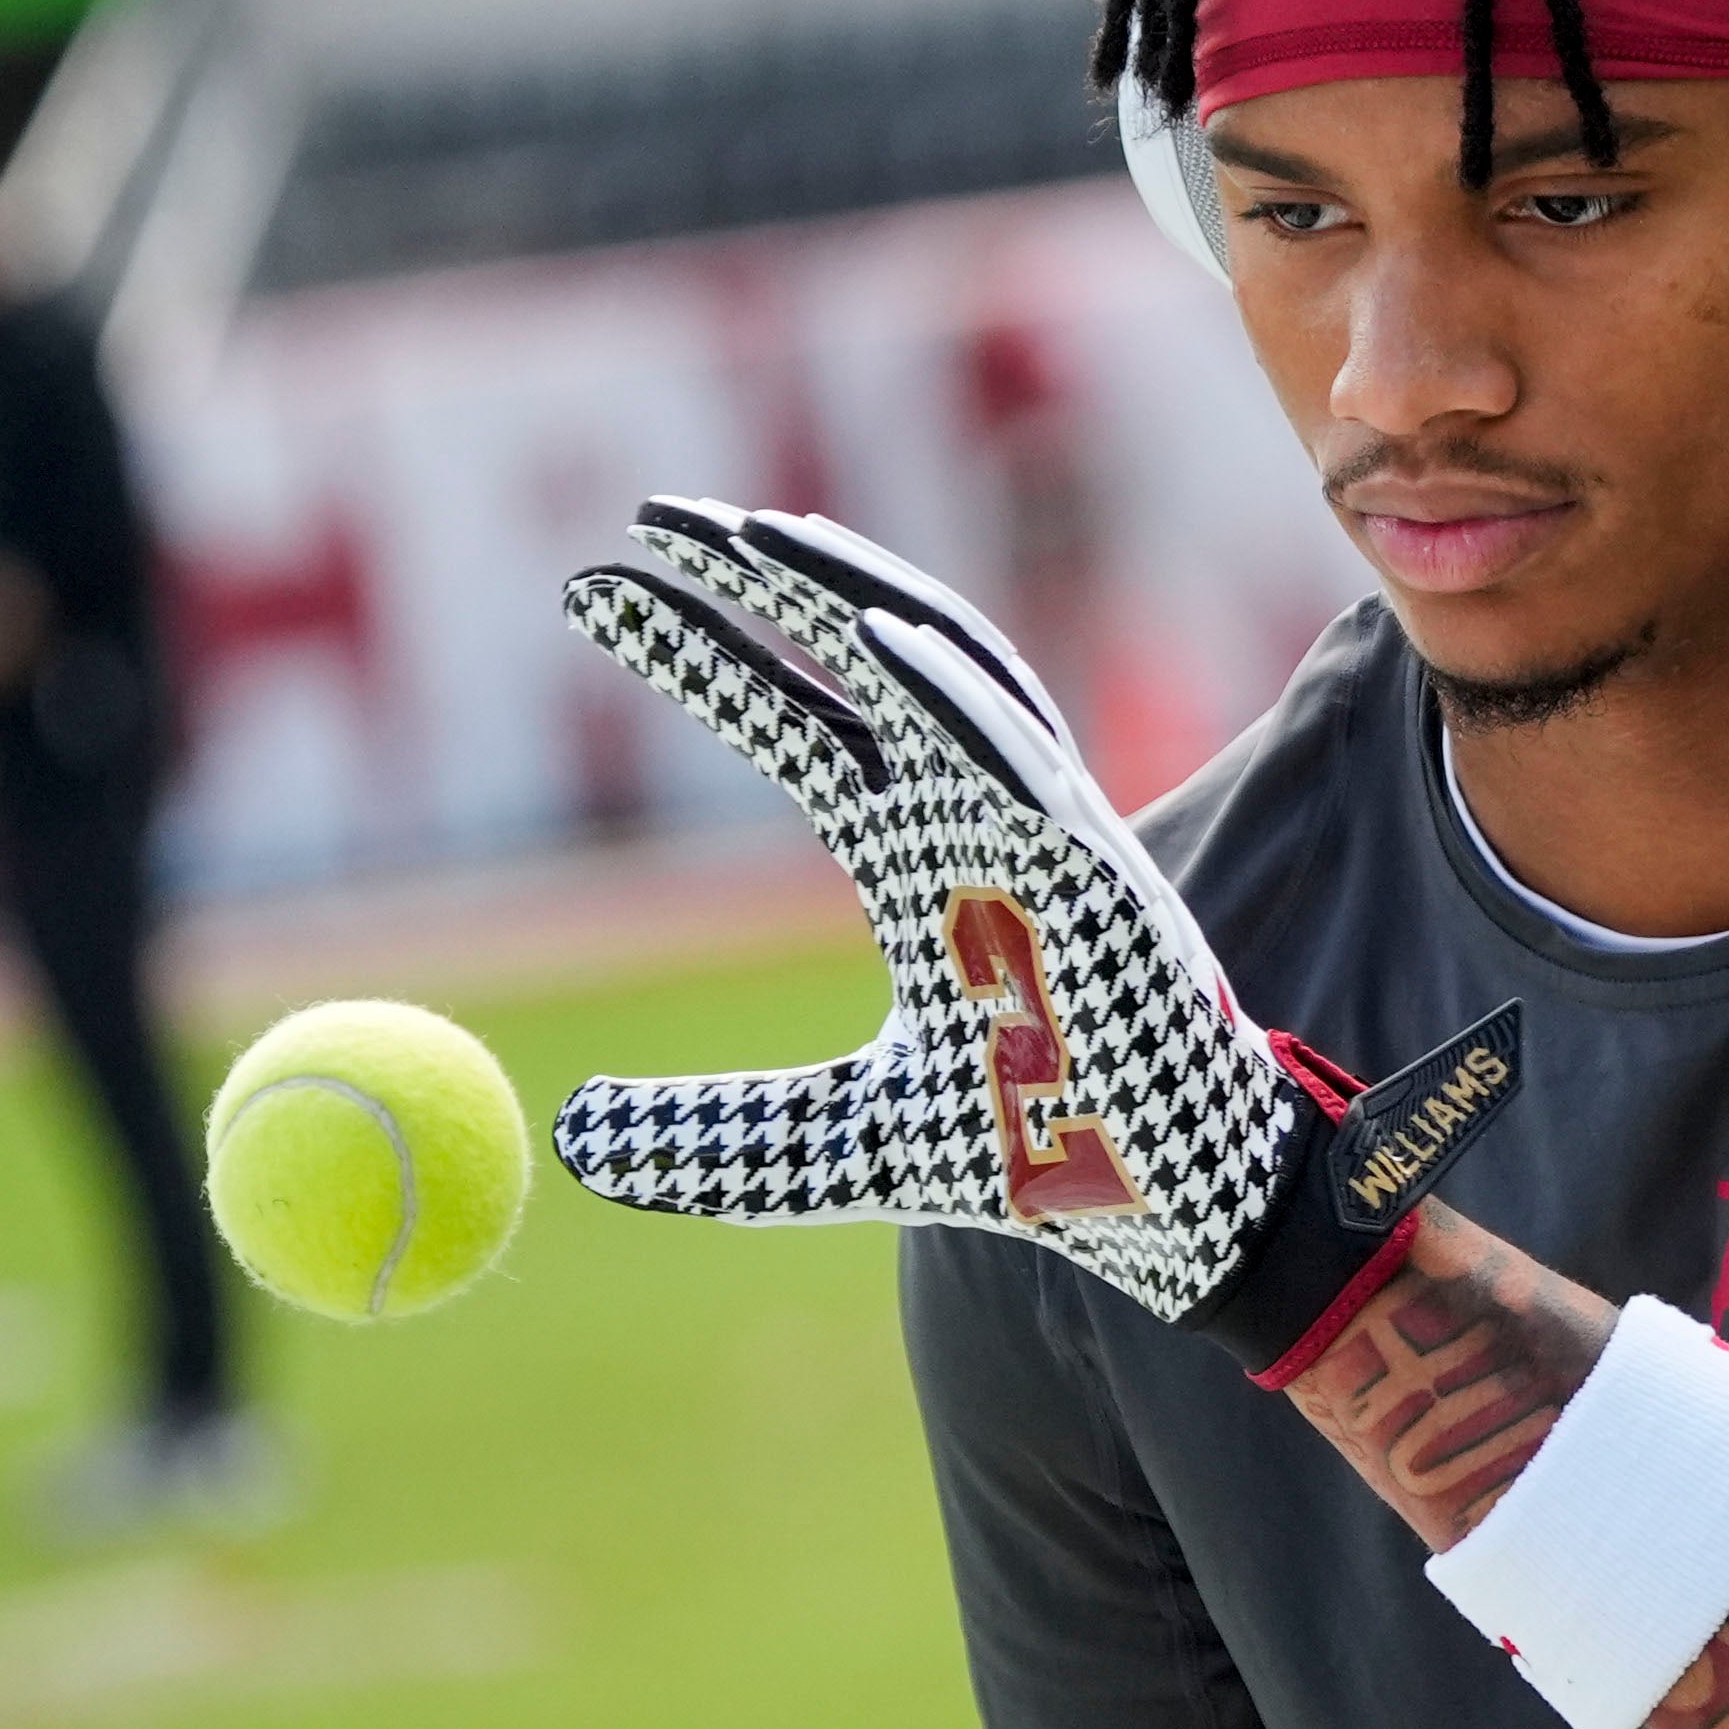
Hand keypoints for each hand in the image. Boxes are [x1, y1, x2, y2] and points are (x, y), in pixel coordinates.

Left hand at [554, 500, 1521, 1375]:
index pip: (797, 718)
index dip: (702, 651)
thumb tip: (570, 1133)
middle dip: (760, 575)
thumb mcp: (828, 1148)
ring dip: (857, 593)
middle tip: (645, 513)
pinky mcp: (1100, 876)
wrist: (1158, 1215)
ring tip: (755, 532)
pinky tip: (877, 640)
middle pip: (862, 655)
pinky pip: (1025, 765)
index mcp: (920, 854)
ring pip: (951, 671)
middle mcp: (978, 818)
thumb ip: (709, 1134)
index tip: (591, 590)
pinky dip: (957, 698)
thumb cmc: (1029, 1157)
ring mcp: (1044, 832)